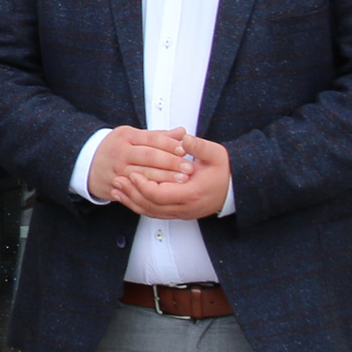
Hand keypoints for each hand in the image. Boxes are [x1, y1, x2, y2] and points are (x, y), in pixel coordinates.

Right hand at [88, 126, 191, 200]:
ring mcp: (116, 169)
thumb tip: (182, 132)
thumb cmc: (115, 148)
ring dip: (165, 178)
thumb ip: (158, 136)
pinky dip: (151, 191)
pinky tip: (165, 192)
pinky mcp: (115, 185)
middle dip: (171, 163)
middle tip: (188, 168)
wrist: (87, 163)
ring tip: (182, 180)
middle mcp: (120, 152)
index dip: (170, 144)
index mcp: (126, 136)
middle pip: (149, 157)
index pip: (152, 139)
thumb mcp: (133, 136)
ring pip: (144, 175)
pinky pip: (136, 189)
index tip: (185, 150)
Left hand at [113, 133, 230, 219]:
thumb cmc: (224, 170)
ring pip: (151, 212)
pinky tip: (129, 197)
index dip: (143, 185)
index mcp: (192, 193)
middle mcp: (185, 207)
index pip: (160, 195)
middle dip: (132, 194)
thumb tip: (183, 137)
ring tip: (117, 189)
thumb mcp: (215, 154)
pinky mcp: (179, 213)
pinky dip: (140, 206)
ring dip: (132, 201)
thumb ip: (197, 146)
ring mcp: (182, 212)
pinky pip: (155, 213)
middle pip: (151, 206)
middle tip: (117, 181)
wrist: (234, 188)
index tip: (132, 173)